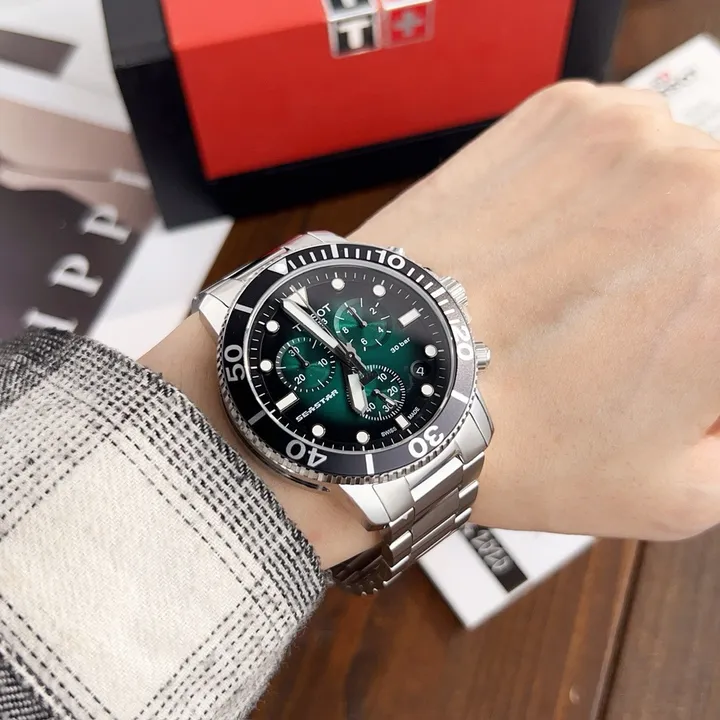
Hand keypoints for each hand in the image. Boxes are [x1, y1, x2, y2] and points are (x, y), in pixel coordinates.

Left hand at [144, 82, 719, 570]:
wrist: (390, 383)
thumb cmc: (518, 444)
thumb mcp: (682, 489)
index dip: (708, 337)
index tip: (685, 353)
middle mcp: (700, 177)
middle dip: (698, 282)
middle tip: (634, 332)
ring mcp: (624, 131)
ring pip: (680, 179)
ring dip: (655, 229)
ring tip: (583, 294)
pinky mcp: (558, 114)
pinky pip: (617, 145)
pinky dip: (602, 190)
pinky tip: (552, 252)